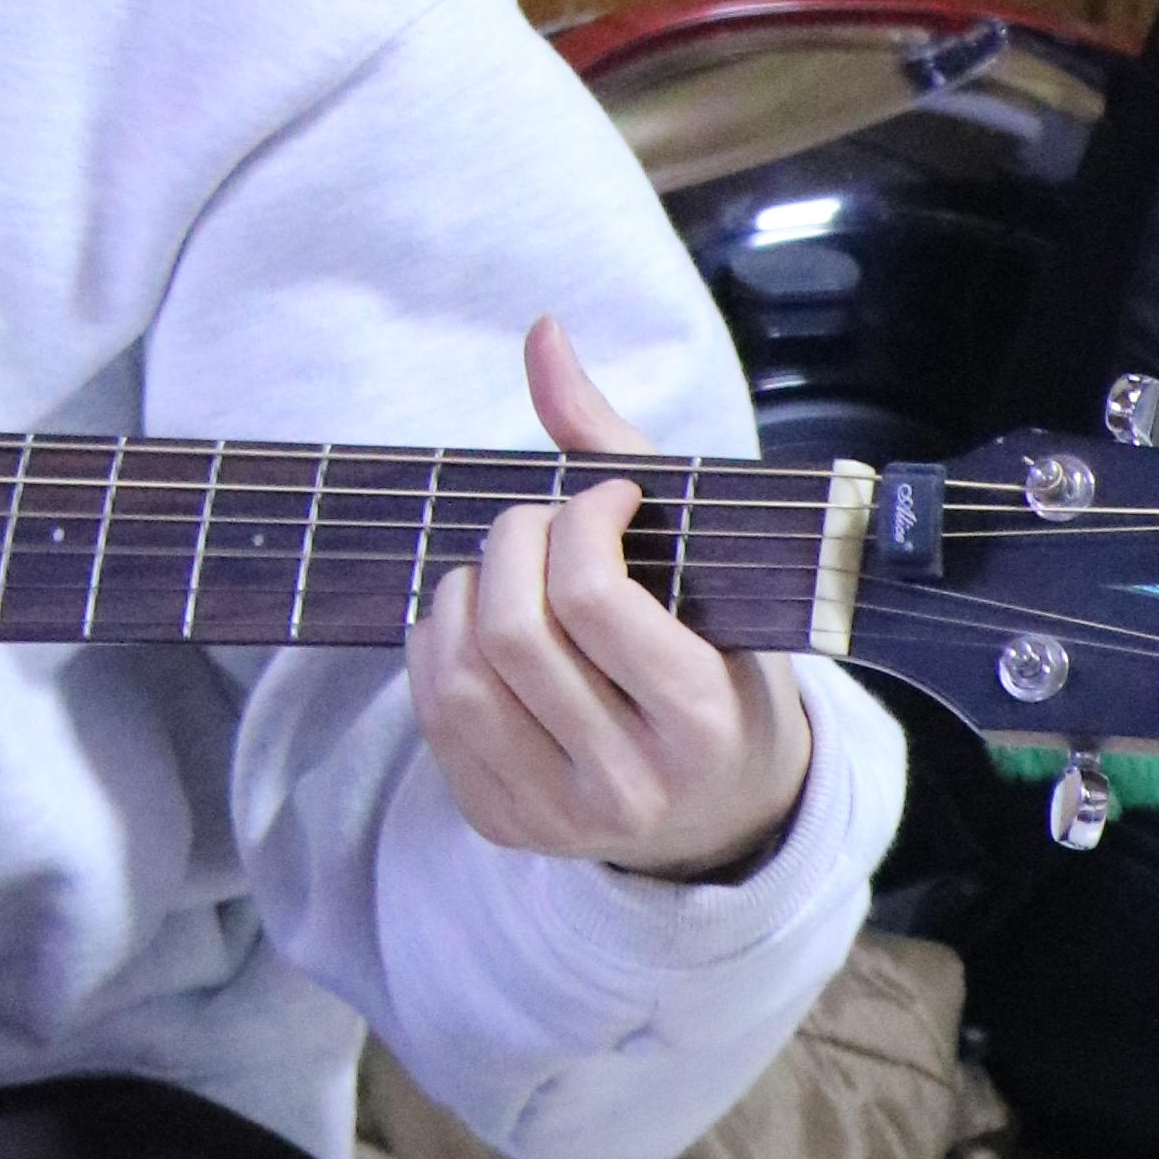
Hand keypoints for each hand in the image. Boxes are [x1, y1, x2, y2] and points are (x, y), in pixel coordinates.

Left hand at [407, 315, 815, 883]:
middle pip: (516, 635)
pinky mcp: (504, 826)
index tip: (603, 499)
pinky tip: (475, 620)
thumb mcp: (707, 564)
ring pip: (459, 679)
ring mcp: (562, 818)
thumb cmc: (719, 658)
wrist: (725, 810)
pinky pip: (432, 717)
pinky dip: (436, 643)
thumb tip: (541, 332)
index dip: (579, 519)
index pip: (595, 600)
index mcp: (703, 719)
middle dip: (510, 543)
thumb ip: (617, 443)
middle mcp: (632, 784)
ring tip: (502, 570)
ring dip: (463, 592)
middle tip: (539, 523)